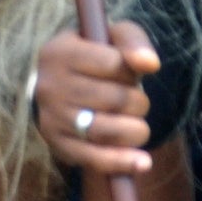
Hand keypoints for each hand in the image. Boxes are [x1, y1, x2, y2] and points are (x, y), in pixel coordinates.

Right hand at [35, 23, 158, 177]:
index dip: (131, 71)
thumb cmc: (94, 58)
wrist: (59, 86)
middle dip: (138, 102)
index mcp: (59, 52)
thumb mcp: (111, 37)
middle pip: (115, 99)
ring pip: (107, 130)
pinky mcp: (58, 145)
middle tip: (135, 102)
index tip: (128, 73)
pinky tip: (143, 163)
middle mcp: (50, 86)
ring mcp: (52, 118)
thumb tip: (151, 64)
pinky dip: (122, 162)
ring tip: (138, 126)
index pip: (112, 64)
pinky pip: (94, 159)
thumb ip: (133, 42)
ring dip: (136, 130)